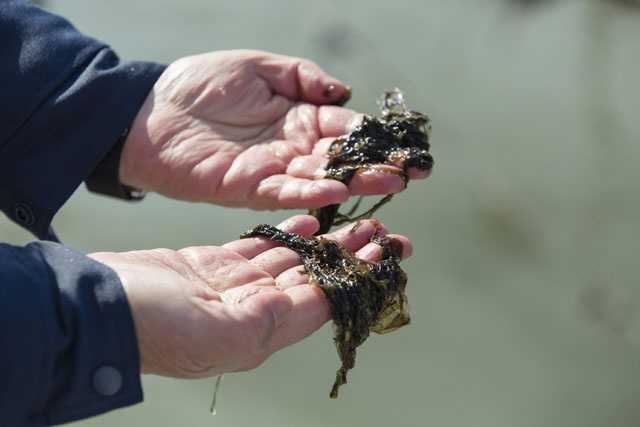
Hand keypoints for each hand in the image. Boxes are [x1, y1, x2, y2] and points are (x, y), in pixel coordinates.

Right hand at [88, 215, 411, 377]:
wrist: (99, 305)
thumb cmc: (152, 325)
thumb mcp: (215, 332)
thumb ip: (268, 319)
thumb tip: (312, 303)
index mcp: (261, 331)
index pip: (324, 301)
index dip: (357, 278)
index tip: (388, 255)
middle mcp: (254, 310)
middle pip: (316, 278)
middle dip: (352, 256)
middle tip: (387, 234)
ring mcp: (234, 285)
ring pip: (293, 259)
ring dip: (326, 242)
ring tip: (358, 224)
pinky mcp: (215, 264)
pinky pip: (261, 247)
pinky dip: (286, 234)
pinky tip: (308, 222)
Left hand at [120, 50, 429, 209]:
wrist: (150, 110)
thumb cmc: (201, 83)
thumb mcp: (258, 66)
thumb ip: (302, 78)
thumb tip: (341, 93)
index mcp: (298, 118)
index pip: (344, 129)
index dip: (375, 136)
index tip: (406, 144)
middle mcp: (291, 149)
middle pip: (341, 160)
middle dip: (378, 165)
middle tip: (414, 171)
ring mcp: (272, 171)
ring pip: (321, 180)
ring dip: (356, 182)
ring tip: (392, 182)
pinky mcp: (248, 189)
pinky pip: (285, 193)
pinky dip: (311, 193)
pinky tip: (339, 190)